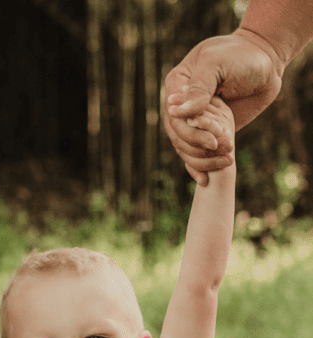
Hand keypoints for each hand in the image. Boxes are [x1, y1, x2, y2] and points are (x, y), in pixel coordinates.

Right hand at [164, 31, 281, 184]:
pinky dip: (200, 167)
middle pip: (178, 136)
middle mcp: (181, 104)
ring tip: (226, 161)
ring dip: (204, 160)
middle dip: (199, 148)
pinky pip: (197, 154)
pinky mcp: (208, 132)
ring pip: (186, 149)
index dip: (190, 133)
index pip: (173, 117)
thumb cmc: (241, 56)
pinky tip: (206, 180)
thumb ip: (199, 88)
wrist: (265, 63)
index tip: (212, 140)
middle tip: (223, 149)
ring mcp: (194, 120)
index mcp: (177, 84)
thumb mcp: (218, 65)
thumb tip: (178, 112)